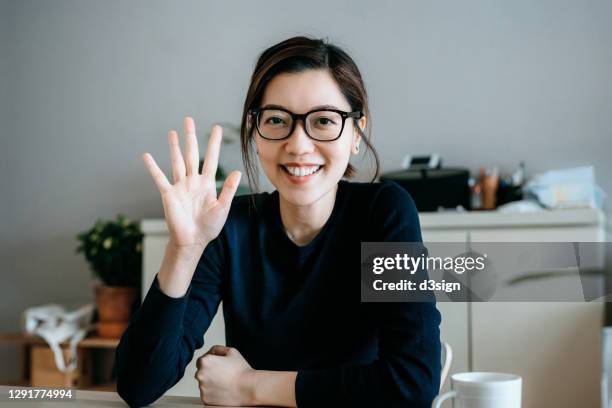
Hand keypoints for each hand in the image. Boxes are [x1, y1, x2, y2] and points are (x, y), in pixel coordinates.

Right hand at [143, 117, 240, 249]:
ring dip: (174, 147)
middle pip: (191, 154)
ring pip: (177, 162)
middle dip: (191, 137)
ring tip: (172, 132)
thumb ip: (228, 190)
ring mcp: (180, 186)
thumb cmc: (209, 227)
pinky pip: (160, 178)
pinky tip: (147, 156)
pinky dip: (153, 167)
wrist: (193, 241)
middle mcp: (193, 181)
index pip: (211, 158)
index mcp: (207, 183)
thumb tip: (237, 171)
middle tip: (189, 119)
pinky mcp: (169, 194)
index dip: (214, 143)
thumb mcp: (222, 208)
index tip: (216, 128)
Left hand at [195, 345, 254, 405]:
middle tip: (223, 374)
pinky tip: (223, 389)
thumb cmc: (241, 371)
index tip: (218, 366)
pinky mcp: (205, 399)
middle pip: (201, 372)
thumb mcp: (231, 351)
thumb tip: (211, 352)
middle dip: (210, 373)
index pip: (201, 361)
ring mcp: (202, 388)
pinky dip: (213, 393)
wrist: (248, 388)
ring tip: (225, 382)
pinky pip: (207, 394)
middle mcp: (200, 375)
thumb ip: (217, 349)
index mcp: (205, 362)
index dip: (211, 362)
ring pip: (204, 384)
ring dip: (211, 383)